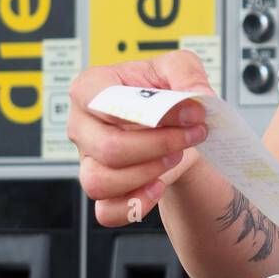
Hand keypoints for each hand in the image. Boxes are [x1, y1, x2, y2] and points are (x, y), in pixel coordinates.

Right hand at [67, 50, 215, 225]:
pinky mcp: (102, 188)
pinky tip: (158, 186)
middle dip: (159, 145)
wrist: (175, 125)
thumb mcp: (180, 66)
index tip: (189, 112)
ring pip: (100, 182)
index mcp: (91, 88)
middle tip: (189, 136)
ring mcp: (87, 160)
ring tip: (174, 155)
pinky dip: (135, 205)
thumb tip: (196, 94)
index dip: (149, 112)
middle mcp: (83, 125)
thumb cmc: (165, 93)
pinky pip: (106, 211)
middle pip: (108, 147)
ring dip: (147, 172)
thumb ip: (187, 72)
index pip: (101, 103)